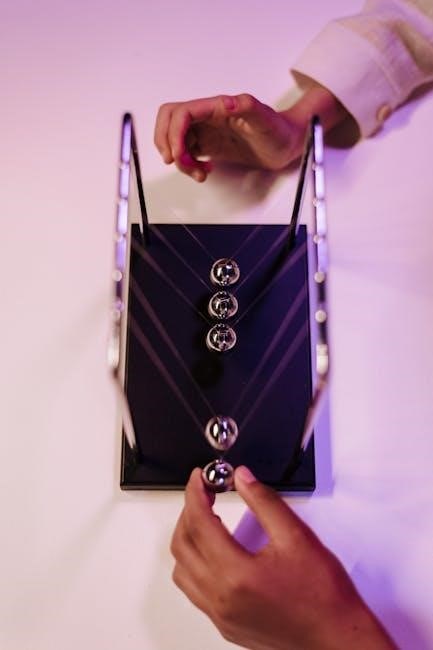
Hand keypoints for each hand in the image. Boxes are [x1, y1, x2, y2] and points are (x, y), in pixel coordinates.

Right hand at [154, 93, 304, 181]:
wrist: (287, 143)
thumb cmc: (279, 129)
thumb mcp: (266, 118)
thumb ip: (248, 106)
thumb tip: (228, 103)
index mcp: (217, 107)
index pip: (181, 113)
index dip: (172, 133)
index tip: (177, 154)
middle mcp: (209, 117)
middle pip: (170, 121)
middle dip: (166, 142)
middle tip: (176, 161)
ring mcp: (208, 131)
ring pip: (177, 141)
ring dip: (180, 160)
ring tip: (200, 173)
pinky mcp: (211, 145)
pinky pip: (188, 153)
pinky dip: (189, 165)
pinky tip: (204, 171)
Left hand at [171, 467, 395, 649]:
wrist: (336, 637)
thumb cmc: (323, 595)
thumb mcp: (296, 536)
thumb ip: (264, 501)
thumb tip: (242, 478)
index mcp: (236, 575)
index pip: (200, 523)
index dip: (196, 494)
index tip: (199, 477)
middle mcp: (221, 598)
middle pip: (182, 546)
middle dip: (188, 512)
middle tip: (204, 493)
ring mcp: (221, 615)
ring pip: (182, 571)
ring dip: (187, 539)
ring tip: (205, 519)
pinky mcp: (225, 626)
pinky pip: (193, 591)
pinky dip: (193, 565)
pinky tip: (211, 553)